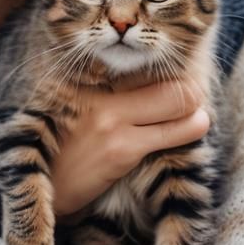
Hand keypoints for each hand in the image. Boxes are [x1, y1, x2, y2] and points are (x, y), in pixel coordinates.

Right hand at [50, 79, 209, 217]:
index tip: (180, 75)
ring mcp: (112, 120)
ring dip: (195, 106)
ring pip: (174, 101)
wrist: (45, 182)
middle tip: (196, 94)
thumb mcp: (77, 104)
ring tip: (199, 112)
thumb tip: (150, 82)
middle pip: (163, 78)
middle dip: (189, 86)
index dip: (167, 66)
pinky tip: (197, 126)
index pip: (141, 62)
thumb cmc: (62, 144)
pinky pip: (170, 134)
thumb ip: (108, 89)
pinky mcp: (121, 149)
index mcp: (88, 77)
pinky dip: (190, 129)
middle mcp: (101, 92)